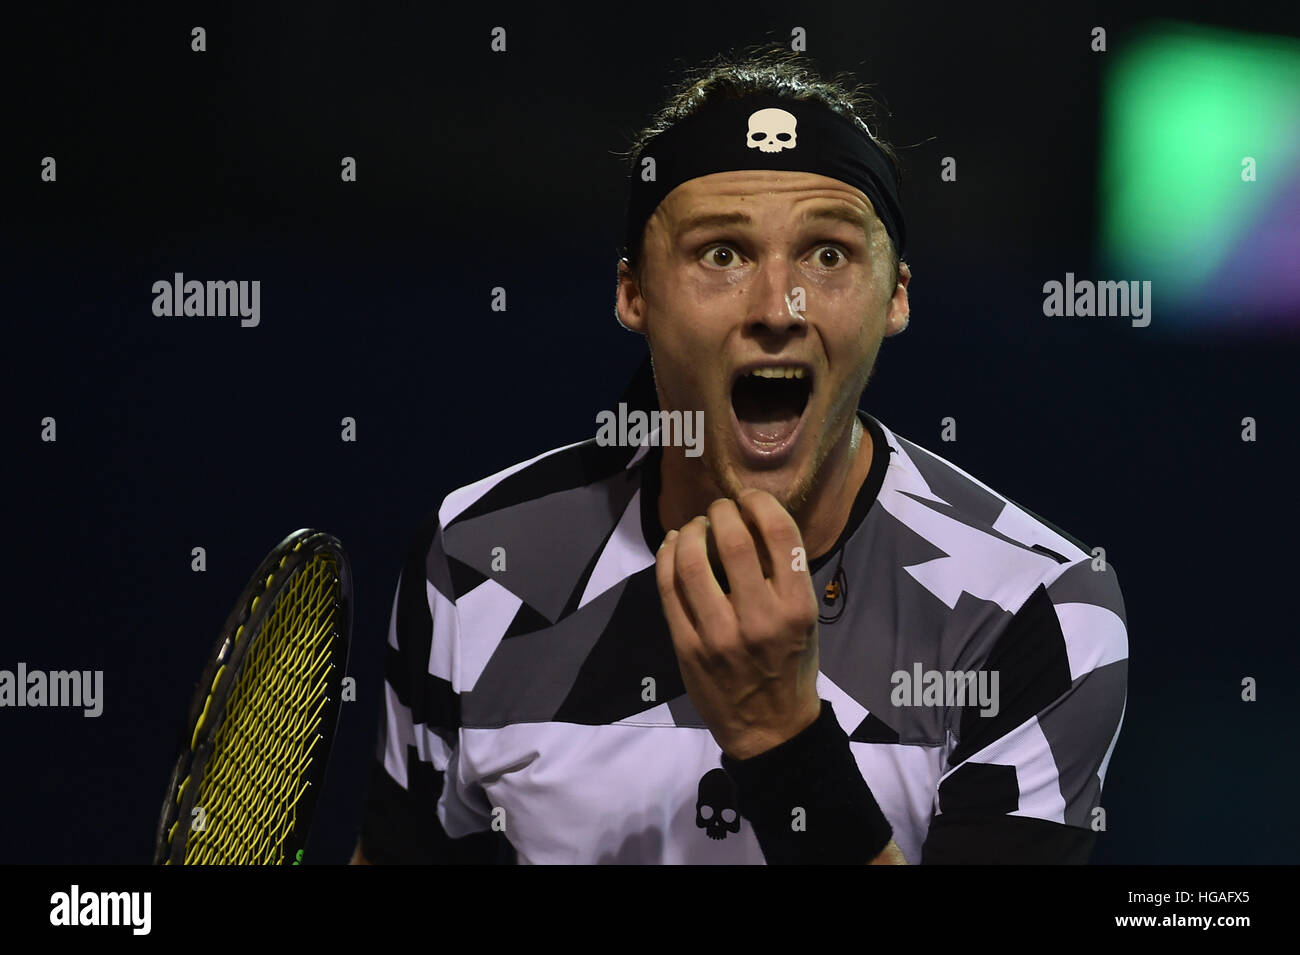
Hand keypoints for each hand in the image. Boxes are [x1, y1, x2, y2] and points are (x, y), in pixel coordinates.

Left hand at [655, 489, 821, 759]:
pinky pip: (668, 589)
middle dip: (722, 511)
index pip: (779, 534)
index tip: (749, 499)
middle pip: (734, 540)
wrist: (769, 728)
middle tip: (719, 509)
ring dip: (691, 532)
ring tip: (695, 527)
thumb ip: (784, 574)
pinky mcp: (687, 646)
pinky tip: (674, 545)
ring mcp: (720, 635)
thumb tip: (753, 520)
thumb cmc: (791, 666)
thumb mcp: (805, 620)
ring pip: (692, 563)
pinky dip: (667, 557)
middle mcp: (761, 618)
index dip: (759, 503)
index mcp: (798, 607)